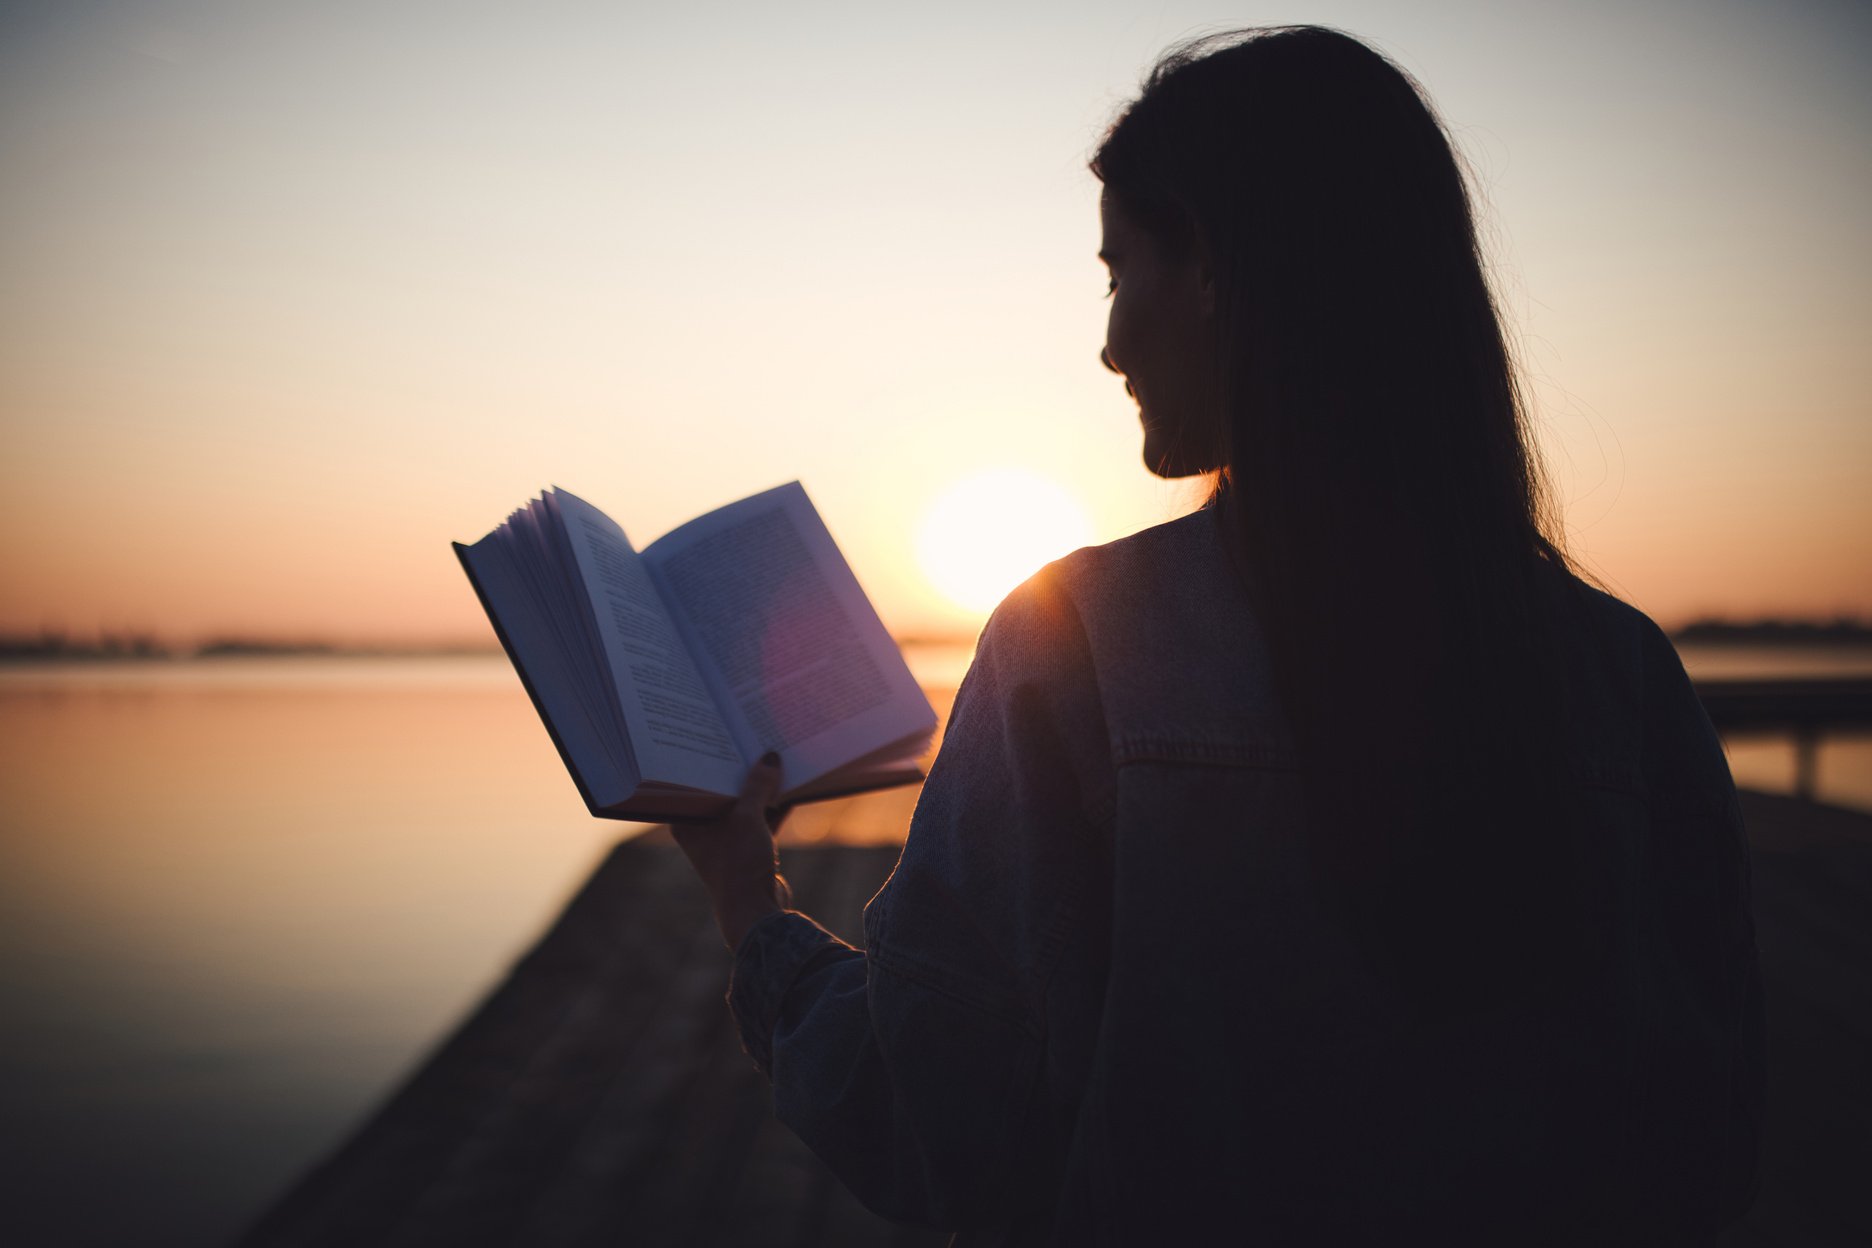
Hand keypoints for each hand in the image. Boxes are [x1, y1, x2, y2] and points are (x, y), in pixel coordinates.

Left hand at [671, 752, 793, 949]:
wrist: (757, 913)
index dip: (709, 757)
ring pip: (743, 805)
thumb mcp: (748, 818)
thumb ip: (758, 785)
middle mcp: (702, 830)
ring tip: (775, 760)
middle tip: (753, 740)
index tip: (723, 733)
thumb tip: (770, 757)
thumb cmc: (739, 864)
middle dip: (741, 769)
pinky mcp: (748, 850)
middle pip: (722, 790)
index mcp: (688, 821)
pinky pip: (760, 819)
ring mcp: (725, 840)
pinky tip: (789, 787)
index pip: (694, 780)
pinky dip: (773, 806)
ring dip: (760, 788)